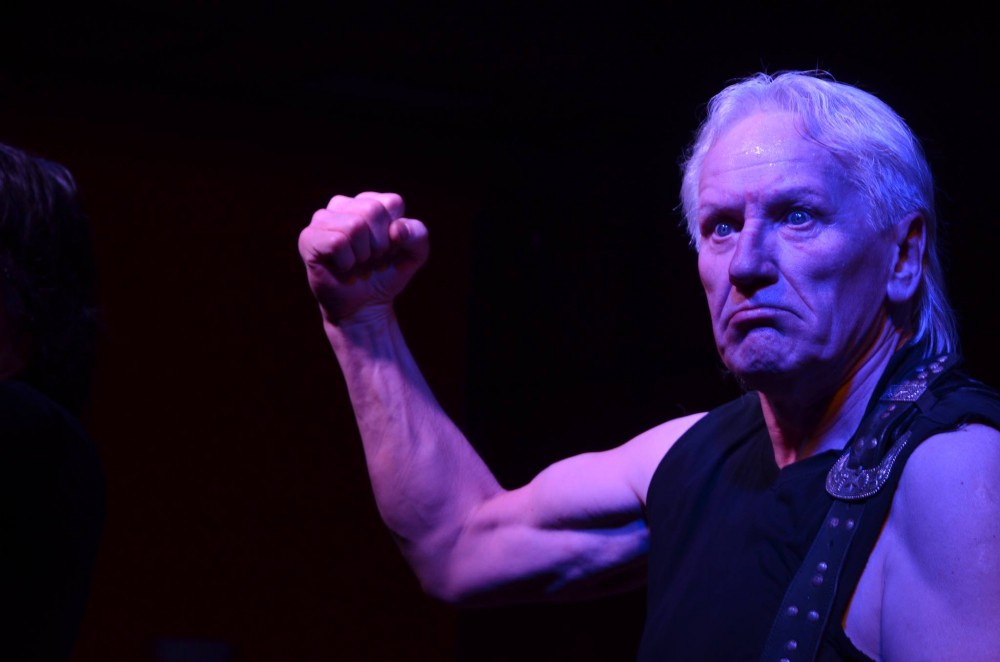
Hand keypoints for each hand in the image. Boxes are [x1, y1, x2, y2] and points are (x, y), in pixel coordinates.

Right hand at [298, 192, 428, 323]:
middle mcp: (342, 204)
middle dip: (379, 244)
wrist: (364, 306)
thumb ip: (418, 235)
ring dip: (362, 254)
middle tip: (370, 259)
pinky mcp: (308, 238)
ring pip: (354, 225)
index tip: (388, 248)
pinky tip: (341, 267)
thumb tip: (396, 228)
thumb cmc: (386, 274)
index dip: (396, 233)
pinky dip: (346, 262)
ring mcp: (322, 219)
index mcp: (369, 201)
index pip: (392, 202)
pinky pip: (336, 242)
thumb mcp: (414, 255)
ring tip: (356, 262)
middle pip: (372, 210)